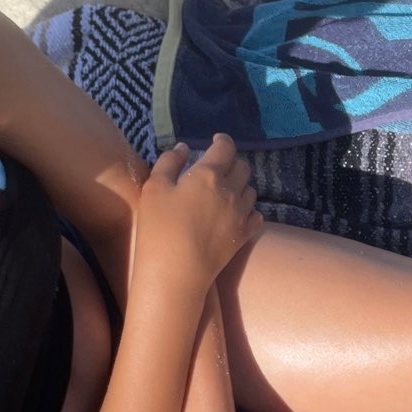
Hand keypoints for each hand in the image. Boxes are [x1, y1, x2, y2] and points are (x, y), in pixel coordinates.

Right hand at [136, 133, 261, 284]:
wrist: (176, 271)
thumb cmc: (160, 227)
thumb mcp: (154, 188)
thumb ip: (168, 163)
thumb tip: (183, 148)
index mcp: (209, 174)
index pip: (225, 148)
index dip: (222, 140)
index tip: (216, 140)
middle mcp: (231, 190)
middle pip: (243, 168)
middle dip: (232, 162)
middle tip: (219, 167)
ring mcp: (241, 214)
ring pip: (251, 191)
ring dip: (241, 186)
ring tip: (227, 190)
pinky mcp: (244, 236)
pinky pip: (256, 215)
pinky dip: (249, 210)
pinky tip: (238, 213)